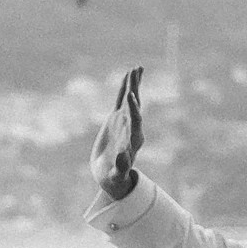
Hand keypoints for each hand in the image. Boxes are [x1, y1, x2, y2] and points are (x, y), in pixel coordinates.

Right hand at [90, 66, 143, 200]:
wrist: (110, 176)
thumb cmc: (113, 179)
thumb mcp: (116, 176)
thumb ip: (121, 167)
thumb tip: (124, 156)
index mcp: (133, 140)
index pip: (135, 121)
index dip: (133, 109)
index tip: (131, 96)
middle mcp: (132, 128)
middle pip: (136, 106)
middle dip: (135, 90)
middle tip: (136, 72)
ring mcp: (125, 122)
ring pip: (130, 100)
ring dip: (134, 84)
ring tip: (136, 68)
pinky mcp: (116, 119)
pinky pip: (121, 100)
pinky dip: (124, 88)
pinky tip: (128, 75)